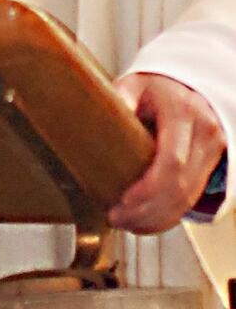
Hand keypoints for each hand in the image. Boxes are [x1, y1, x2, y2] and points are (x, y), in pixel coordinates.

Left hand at [108, 72, 225, 233]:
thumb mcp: (133, 85)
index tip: (122, 201)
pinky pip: (192, 197)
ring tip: (126, 224)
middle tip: (116, 219)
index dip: (148, 188)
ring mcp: (213, 150)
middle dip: (148, 210)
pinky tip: (145, 222)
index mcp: (183, 112)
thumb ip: (120, 100)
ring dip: (157, 218)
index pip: (171, 161)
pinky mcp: (212, 163)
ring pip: (189, 197)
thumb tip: (96, 117)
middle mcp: (205, 132)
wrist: (184, 84)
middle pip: (180, 185)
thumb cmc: (152, 85)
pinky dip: (169, 214)